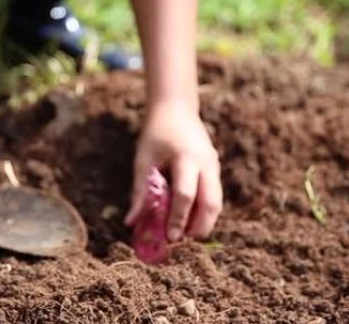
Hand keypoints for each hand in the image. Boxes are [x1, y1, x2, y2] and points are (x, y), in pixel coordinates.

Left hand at [125, 102, 222, 241]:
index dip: (178, 218)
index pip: (185, 195)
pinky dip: (205, 211)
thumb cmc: (155, 133)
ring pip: (217, 202)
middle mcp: (206, 163)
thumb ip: (140, 191)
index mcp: (186, 158)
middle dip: (199, 226)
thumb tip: (131, 223)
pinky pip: (215, 195)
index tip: (170, 238)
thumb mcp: (143, 160)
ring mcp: (214, 165)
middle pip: (211, 203)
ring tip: (186, 234)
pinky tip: (190, 220)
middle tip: (182, 241)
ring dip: (204, 222)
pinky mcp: (215, 168)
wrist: (176, 108)